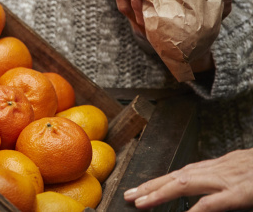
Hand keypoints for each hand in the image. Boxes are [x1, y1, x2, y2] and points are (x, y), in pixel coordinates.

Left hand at [105, 0, 233, 71]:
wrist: (185, 54)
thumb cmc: (197, 34)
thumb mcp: (209, 23)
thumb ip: (220, 9)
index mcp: (164, 29)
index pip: (150, 13)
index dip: (143, 0)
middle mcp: (149, 27)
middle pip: (134, 7)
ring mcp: (140, 24)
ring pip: (124, 6)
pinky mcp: (135, 20)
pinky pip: (123, 6)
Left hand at [124, 148, 252, 210]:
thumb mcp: (249, 174)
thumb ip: (230, 184)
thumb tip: (216, 194)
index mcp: (225, 165)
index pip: (187, 171)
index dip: (163, 179)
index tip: (143, 187)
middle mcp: (222, 168)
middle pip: (179, 175)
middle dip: (152, 185)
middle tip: (130, 195)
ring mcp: (231, 178)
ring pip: (187, 183)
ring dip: (161, 192)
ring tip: (141, 202)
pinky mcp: (242, 192)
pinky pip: (214, 202)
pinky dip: (196, 209)